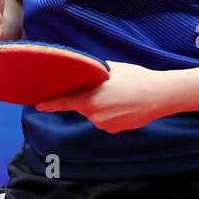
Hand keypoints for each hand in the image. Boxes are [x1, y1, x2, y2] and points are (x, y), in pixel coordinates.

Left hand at [34, 61, 176, 132]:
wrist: (160, 96)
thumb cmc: (136, 79)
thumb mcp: (112, 69)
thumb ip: (94, 72)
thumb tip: (84, 71)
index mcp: (90, 98)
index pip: (64, 102)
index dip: (49, 104)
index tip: (38, 105)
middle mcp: (94, 115)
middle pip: (82, 106)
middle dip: (89, 97)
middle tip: (108, 87)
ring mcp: (105, 124)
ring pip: (95, 114)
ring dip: (102, 106)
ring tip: (121, 95)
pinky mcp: (115, 130)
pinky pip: (106, 120)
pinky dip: (111, 113)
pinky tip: (125, 105)